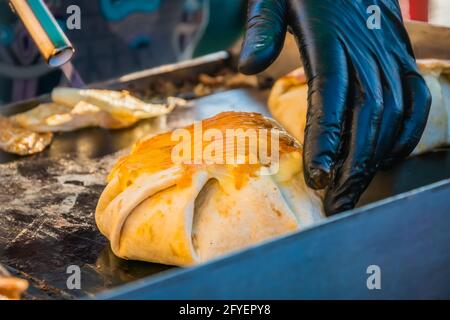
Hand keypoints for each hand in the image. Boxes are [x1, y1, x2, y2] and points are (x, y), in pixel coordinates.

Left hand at [239, 0, 431, 214]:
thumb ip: (262, 29)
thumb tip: (248, 67)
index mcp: (329, 37)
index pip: (332, 95)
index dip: (327, 139)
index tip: (317, 177)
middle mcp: (365, 49)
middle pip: (367, 115)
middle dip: (353, 164)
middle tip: (335, 202)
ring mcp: (388, 54)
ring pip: (394, 113)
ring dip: (375, 157)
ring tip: (352, 190)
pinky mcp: (399, 57)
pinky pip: (415, 99)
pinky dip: (405, 133)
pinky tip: (385, 157)